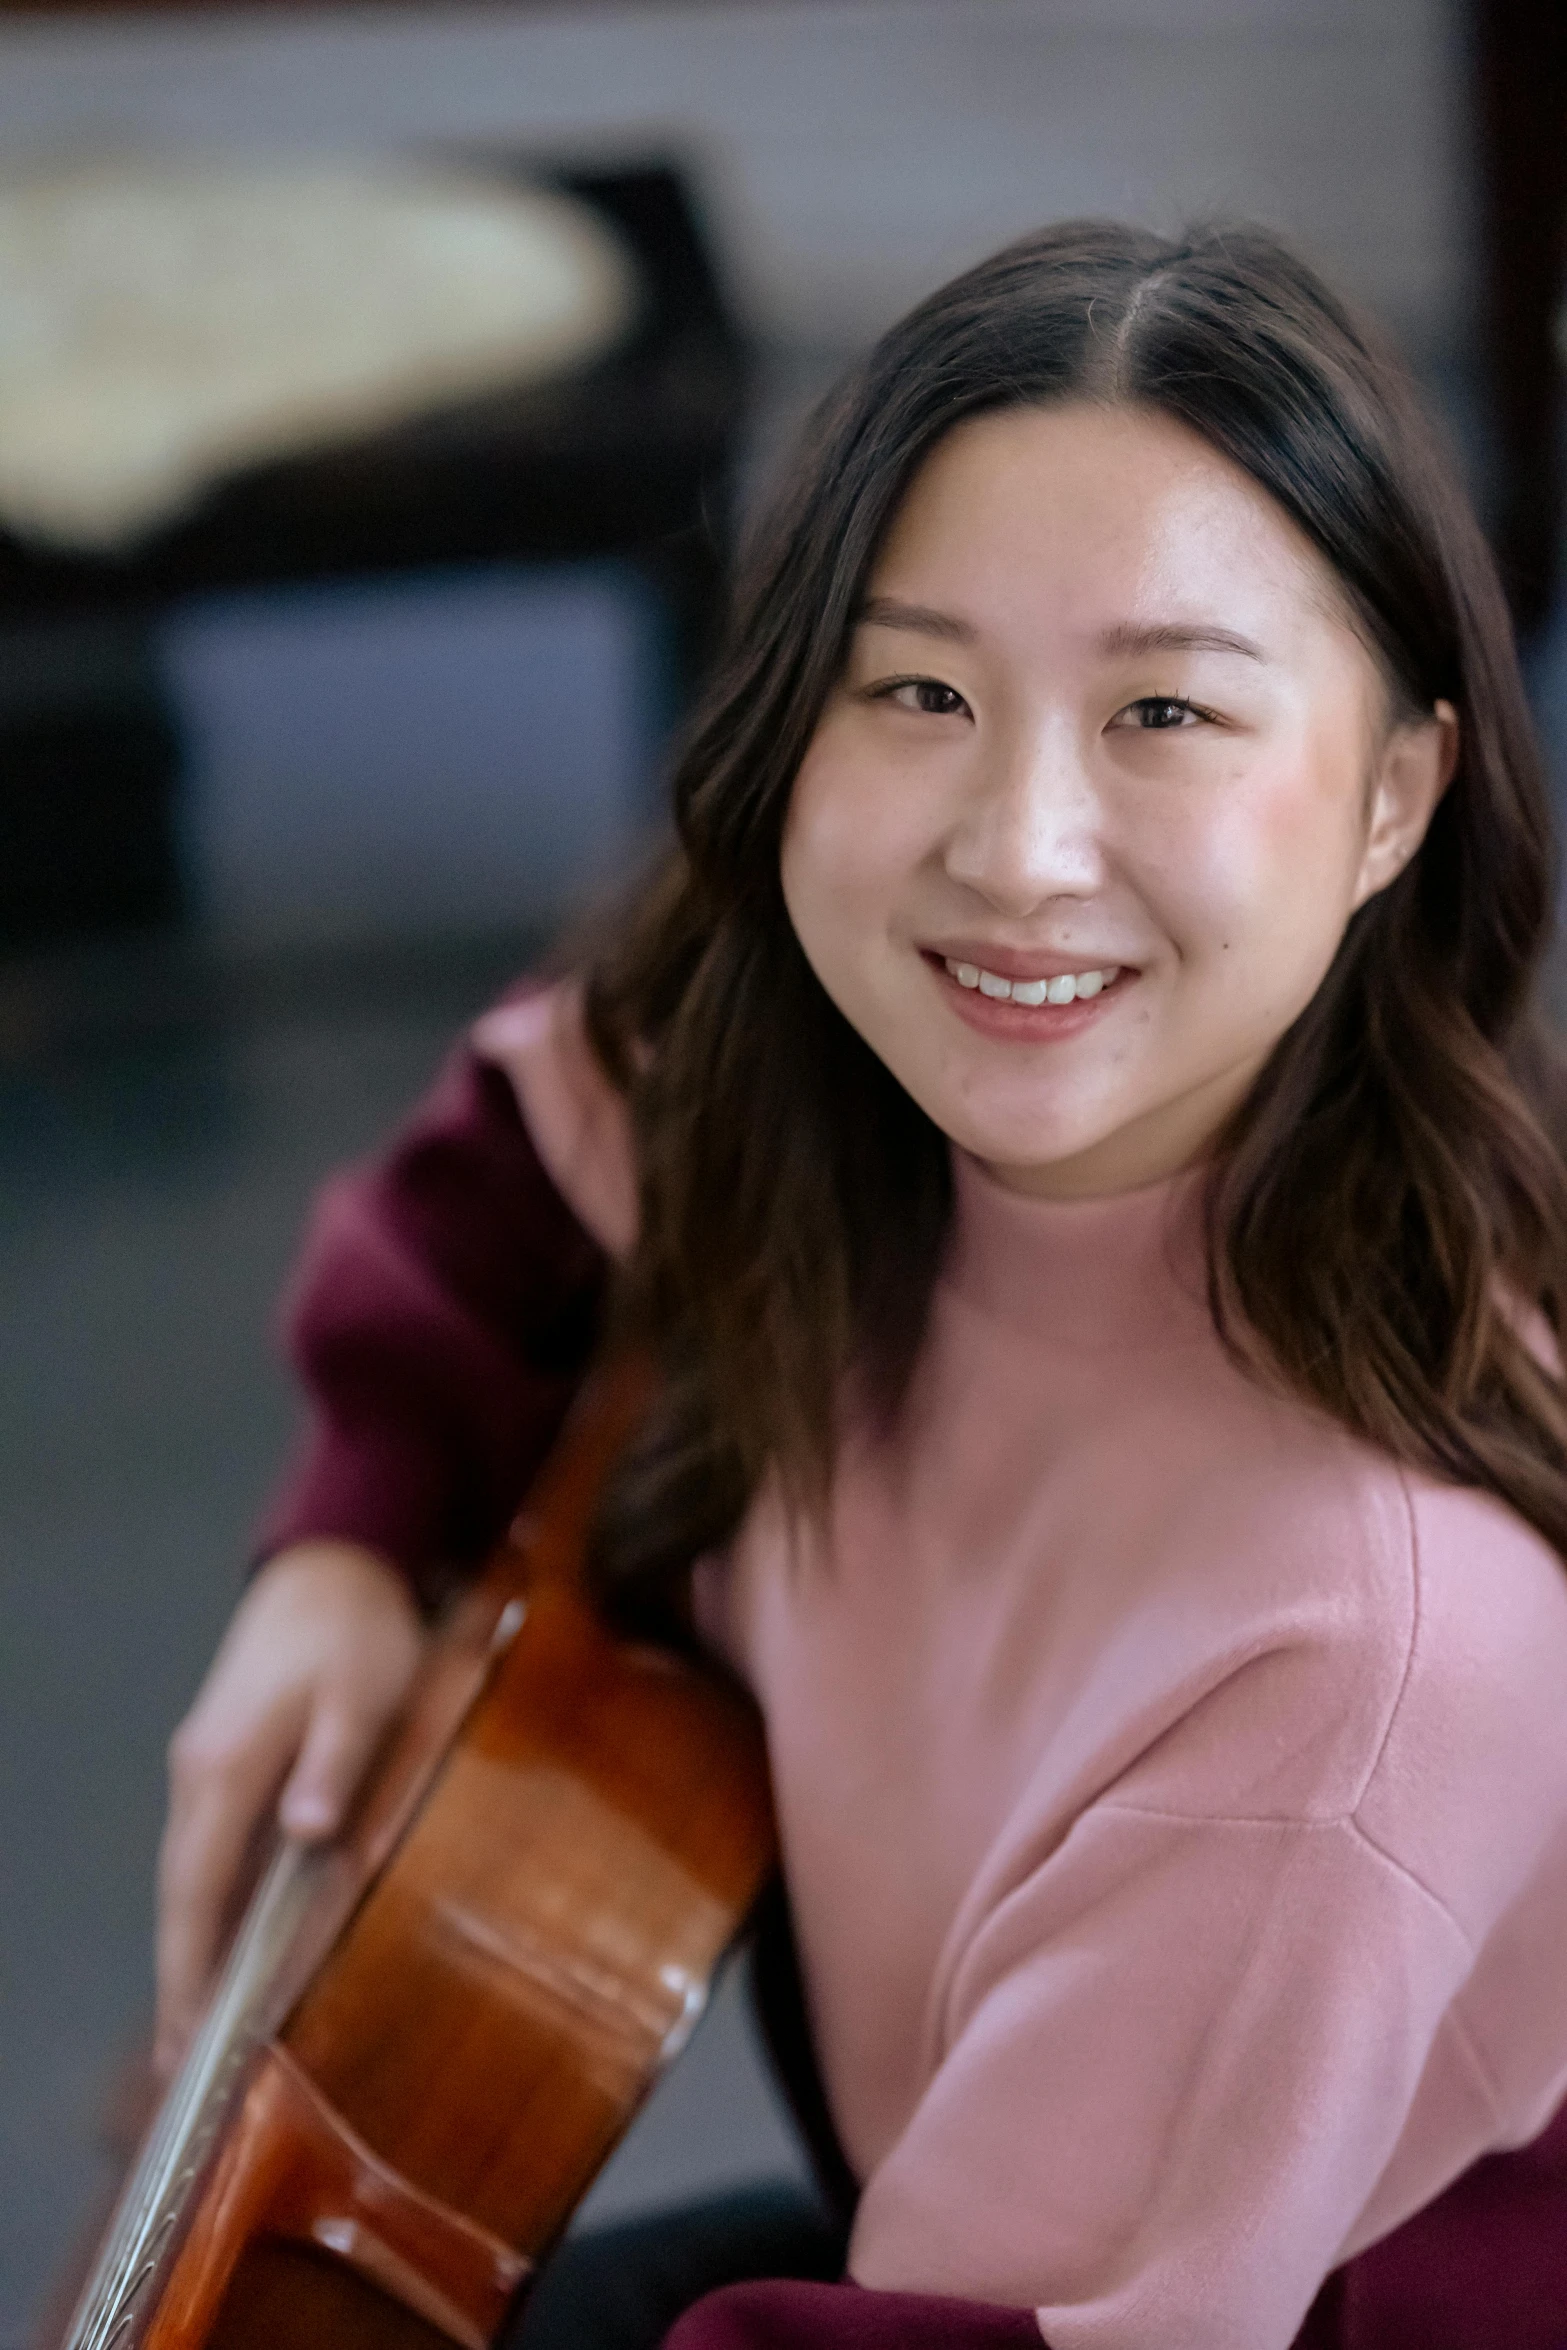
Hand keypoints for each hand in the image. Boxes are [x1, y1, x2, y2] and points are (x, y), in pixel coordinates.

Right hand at [155, 1539, 425, 2075]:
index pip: (196, 1889)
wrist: (332, 1561)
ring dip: (195, 1946)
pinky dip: (213, 1904)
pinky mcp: (226, 1757)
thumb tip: (305, 1835)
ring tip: (206, 2025)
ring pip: (192, 1874)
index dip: (191, 1969)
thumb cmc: (355, 1630)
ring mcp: (205, 1764)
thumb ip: (335, 1763)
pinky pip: (211, 1848)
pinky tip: (233, 1941)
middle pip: (181, 1894)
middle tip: (187, 2066)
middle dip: (182, 1978)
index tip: (188, 2042)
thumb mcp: (363, 1691)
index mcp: (226, 1767)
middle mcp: (198, 1774)